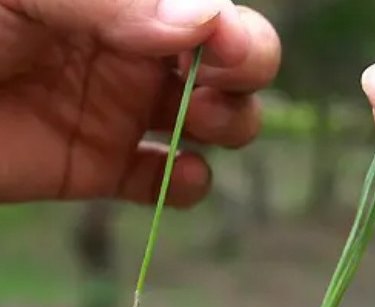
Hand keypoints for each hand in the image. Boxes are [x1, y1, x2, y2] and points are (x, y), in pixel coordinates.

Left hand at [0, 0, 280, 206]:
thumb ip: (113, 0)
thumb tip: (205, 18)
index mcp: (127, 6)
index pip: (208, 16)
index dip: (235, 33)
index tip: (227, 51)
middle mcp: (134, 55)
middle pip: (224, 68)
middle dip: (241, 80)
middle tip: (214, 92)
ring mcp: (120, 112)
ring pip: (208, 123)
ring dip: (226, 127)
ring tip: (204, 128)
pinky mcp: (98, 165)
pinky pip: (158, 179)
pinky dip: (185, 185)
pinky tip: (184, 179)